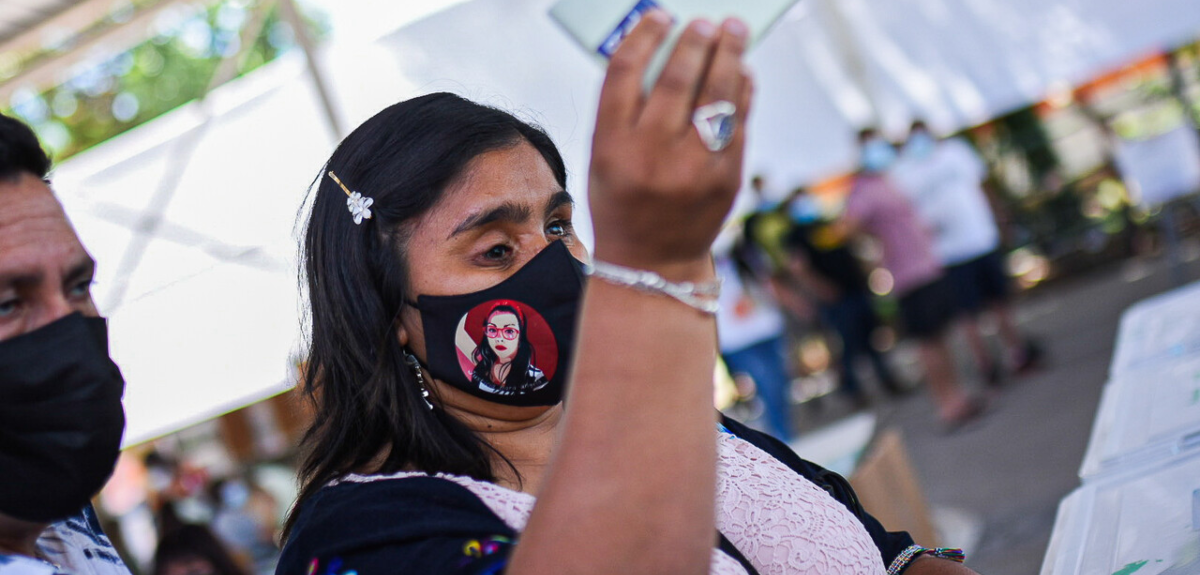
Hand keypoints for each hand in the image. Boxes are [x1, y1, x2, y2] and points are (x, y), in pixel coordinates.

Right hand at [588, 11, 753, 280]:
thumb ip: (628, 111)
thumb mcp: (606, 158)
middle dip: (694, 42)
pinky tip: (742, 72)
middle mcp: (651, 156)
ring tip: (733, 30)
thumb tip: (670, 52)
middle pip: (676, 79)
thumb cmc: (623, 198)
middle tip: (705, 22)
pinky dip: (742, 91)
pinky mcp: (726, 179)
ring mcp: (693, 169)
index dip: (644, 37)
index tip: (659, 16)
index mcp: (611, 147)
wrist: (652, 263)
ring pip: (716, 97)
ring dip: (728, 55)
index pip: (625, 74)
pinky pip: (739, 122)